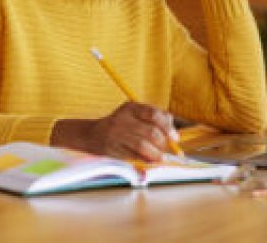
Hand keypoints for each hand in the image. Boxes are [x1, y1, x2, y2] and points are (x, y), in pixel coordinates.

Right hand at [51, 102, 179, 161]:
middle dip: (163, 143)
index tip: (175, 137)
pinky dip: (145, 159)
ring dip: (155, 154)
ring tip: (160, 158)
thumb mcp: (134, 114)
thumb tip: (173, 133)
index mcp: (131, 107)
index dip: (168, 127)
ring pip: (143, 145)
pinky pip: (133, 155)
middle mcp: (123, 118)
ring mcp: (117, 133)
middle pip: (151, 131)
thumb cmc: (120, 125)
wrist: (91, 134)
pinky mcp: (113, 148)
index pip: (154, 114)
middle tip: (166, 149)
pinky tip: (149, 161)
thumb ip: (153, 119)